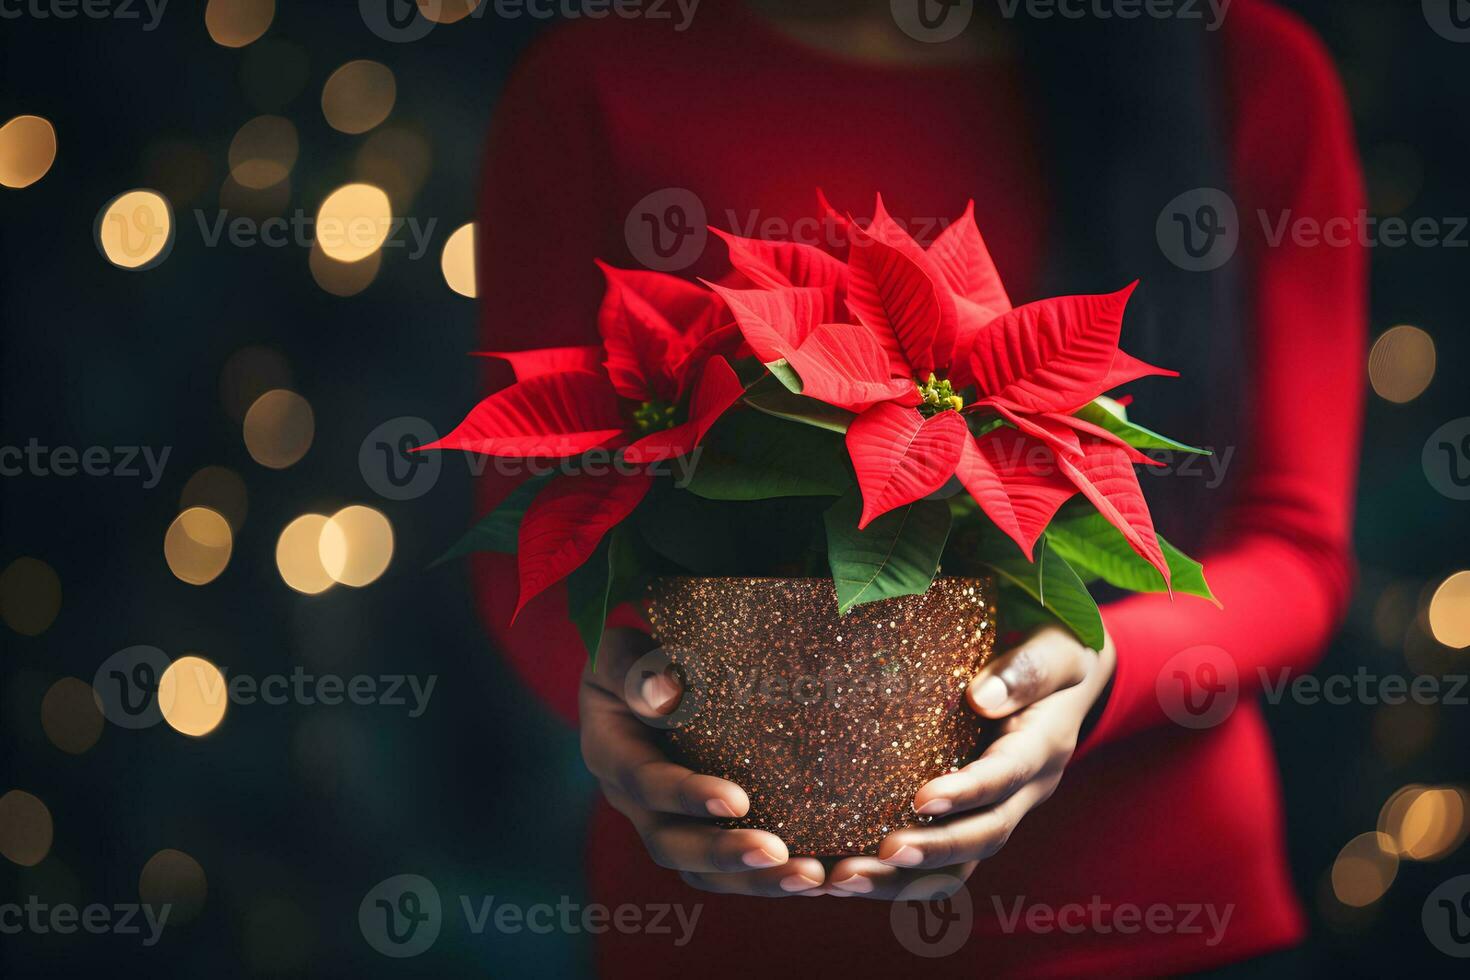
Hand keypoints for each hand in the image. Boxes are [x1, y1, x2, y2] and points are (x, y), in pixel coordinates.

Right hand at [579, 628, 830, 896]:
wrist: (651, 677)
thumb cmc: (639, 657)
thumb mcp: (622, 652)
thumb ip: (637, 669)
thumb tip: (666, 694)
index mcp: (612, 755)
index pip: (645, 784)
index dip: (686, 796)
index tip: (737, 800)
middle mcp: (637, 803)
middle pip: (671, 846)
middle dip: (724, 856)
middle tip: (776, 853)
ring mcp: (671, 824)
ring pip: (705, 874)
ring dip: (756, 880)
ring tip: (809, 876)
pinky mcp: (707, 833)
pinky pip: (736, 869)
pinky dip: (775, 877)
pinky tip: (823, 874)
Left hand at [826, 625, 1114, 898]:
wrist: (1066, 675)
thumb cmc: (1052, 647)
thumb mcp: (1056, 647)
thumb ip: (1027, 669)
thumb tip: (982, 697)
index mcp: (1043, 745)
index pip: (1006, 776)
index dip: (967, 792)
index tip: (921, 799)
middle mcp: (1025, 790)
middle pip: (984, 836)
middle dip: (934, 852)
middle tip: (881, 855)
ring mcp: (1000, 810)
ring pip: (959, 865)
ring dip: (904, 880)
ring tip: (843, 880)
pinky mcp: (971, 817)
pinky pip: (939, 862)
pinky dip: (895, 876)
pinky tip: (841, 874)